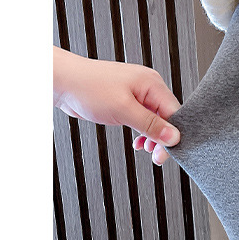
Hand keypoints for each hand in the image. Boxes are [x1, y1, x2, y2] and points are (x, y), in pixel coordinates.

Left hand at [53, 46, 180, 165]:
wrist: (63, 82)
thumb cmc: (88, 88)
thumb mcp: (124, 110)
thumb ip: (151, 125)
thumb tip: (173, 136)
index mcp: (152, 83)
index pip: (175, 113)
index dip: (173, 135)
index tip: (166, 152)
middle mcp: (147, 87)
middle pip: (167, 118)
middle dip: (162, 139)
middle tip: (156, 157)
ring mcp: (137, 94)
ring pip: (155, 121)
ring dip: (152, 137)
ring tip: (145, 149)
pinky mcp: (126, 102)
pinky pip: (142, 120)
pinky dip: (142, 133)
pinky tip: (137, 142)